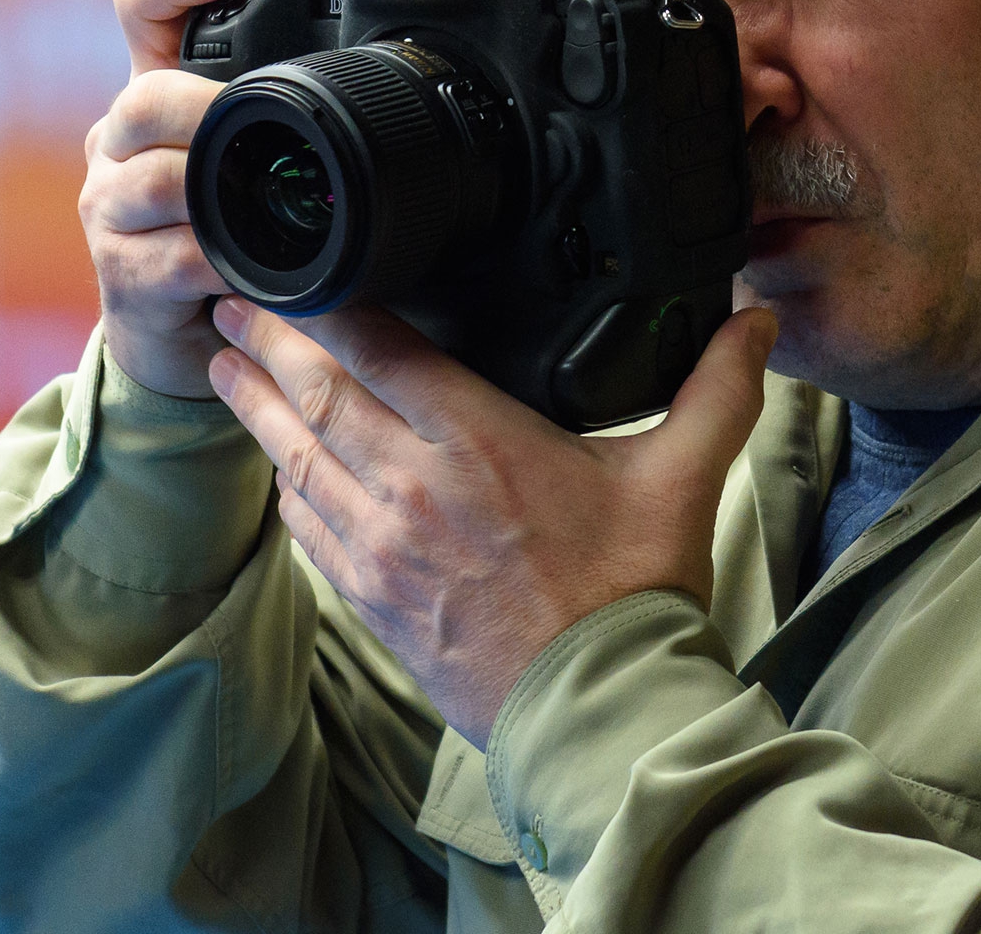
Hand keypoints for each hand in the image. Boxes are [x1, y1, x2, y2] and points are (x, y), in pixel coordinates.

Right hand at [78, 0, 242, 396]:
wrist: (186, 335)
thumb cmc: (226, 231)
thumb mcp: (253, 159)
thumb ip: (281, 112)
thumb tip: (370, 69)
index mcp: (156, 94)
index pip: (138, 8)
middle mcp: (118, 141)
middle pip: (146, 98)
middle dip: (208, 108)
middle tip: (259, 123)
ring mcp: (110, 207)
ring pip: (158, 180)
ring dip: (220, 192)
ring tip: (266, 204)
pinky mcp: (122, 272)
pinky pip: (175, 256)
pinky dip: (224, 263)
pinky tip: (254, 269)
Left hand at [208, 296, 779, 744]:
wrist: (597, 712)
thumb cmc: (635, 593)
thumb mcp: (686, 477)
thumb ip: (718, 388)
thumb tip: (755, 318)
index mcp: (480, 442)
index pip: (382, 350)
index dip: (326, 305)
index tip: (294, 269)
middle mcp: (413, 486)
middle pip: (317, 394)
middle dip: (268, 342)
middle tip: (228, 300)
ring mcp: (382, 547)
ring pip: (298, 457)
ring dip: (256, 405)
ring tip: (225, 362)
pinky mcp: (372, 599)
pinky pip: (309, 526)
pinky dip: (286, 483)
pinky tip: (276, 462)